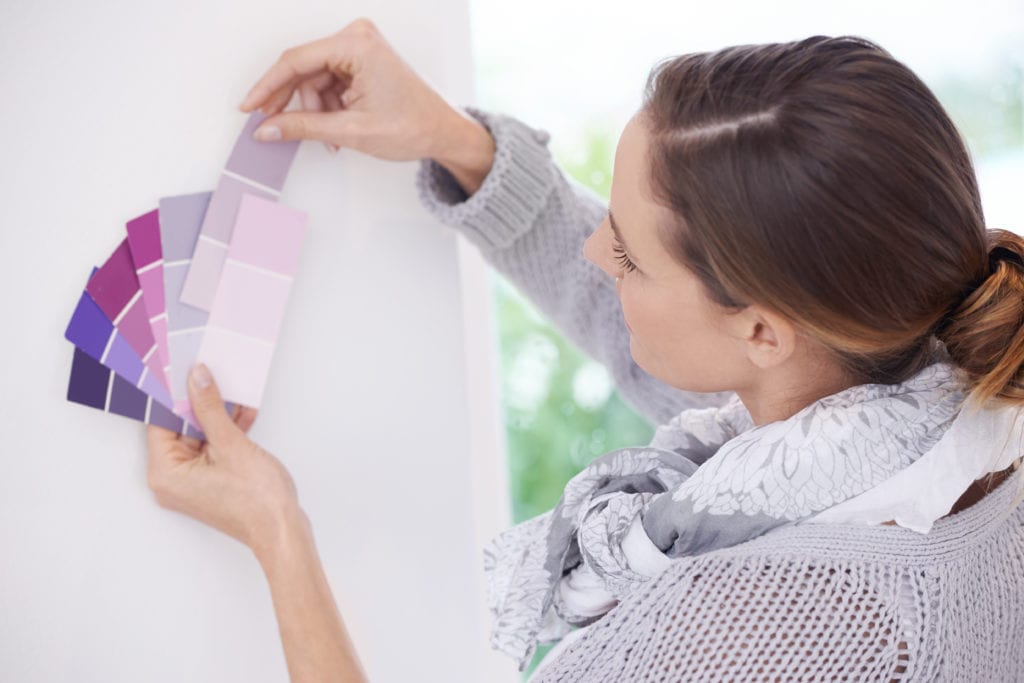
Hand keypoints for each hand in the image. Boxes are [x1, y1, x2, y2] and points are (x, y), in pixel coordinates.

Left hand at [146, 364, 300, 558]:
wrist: (282, 530)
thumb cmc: (257, 501)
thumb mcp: (231, 444)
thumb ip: (210, 407)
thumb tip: (197, 380)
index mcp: (166, 473)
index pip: (161, 421)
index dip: (175, 394)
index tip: (185, 371)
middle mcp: (172, 480)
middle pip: (179, 428)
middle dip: (200, 404)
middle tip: (212, 377)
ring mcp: (191, 483)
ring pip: (198, 436)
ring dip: (217, 416)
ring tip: (235, 395)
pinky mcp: (209, 483)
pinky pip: (211, 449)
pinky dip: (225, 433)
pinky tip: (242, 416)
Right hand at [239, 17, 476, 161]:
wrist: (443, 132)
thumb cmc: (414, 126)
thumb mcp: (351, 131)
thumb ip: (304, 127)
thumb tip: (268, 128)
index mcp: (357, 44)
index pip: (296, 61)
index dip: (267, 86)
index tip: (249, 107)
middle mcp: (358, 37)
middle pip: (304, 70)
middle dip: (296, 104)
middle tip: (278, 128)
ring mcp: (361, 47)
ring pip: (315, 79)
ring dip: (315, 110)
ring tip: (329, 138)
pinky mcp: (363, 60)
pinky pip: (329, 81)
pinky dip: (328, 107)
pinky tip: (336, 128)